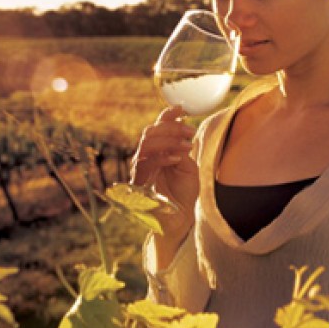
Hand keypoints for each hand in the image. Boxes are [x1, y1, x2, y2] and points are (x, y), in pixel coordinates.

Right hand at [131, 106, 198, 231]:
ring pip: (147, 144)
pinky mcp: (138, 183)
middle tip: (190, 131)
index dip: (167, 116)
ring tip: (187, 144)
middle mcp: (145, 158)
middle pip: (150, 132)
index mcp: (156, 151)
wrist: (180, 218)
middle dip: (171, 127)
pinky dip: (162, 157)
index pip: (157, 128)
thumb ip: (181, 148)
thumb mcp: (187, 165)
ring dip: (168, 140)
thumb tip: (182, 126)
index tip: (181, 108)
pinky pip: (146, 164)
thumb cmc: (184, 192)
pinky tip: (177, 157)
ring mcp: (140, 170)